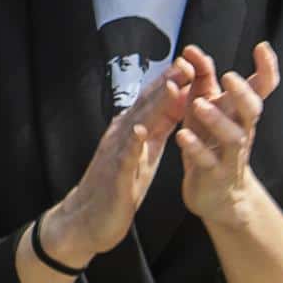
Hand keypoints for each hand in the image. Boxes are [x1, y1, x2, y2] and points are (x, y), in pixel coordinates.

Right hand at [37, 57, 192, 267]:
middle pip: (147, 106)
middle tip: (187, 63)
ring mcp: (116, 155)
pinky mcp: (114, 177)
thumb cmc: (118, 186)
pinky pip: (123, 158)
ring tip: (172, 87)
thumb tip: (176, 105)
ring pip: (137, 125)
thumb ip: (156, 129)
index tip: (194, 63)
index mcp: (133, 132)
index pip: (155, 103)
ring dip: (154, 106)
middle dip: (167, 84)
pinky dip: (132, 144)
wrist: (87, 219)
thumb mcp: (143, 154)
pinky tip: (141, 132)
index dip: (174, 82)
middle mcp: (122, 137)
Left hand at [176, 43, 279, 228]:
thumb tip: (192, 50)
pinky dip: (195, 148)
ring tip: (200, 104)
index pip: (261, 89)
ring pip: (233, 137)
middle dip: (243, 93)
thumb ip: (201, 80)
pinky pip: (207, 161)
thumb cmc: (210, 144)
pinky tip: (183, 135)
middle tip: (229, 76)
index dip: (267, 68)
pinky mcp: (214, 175)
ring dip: (216, 119)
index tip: (263, 46)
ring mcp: (230, 155)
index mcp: (240, 114)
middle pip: (252, 110)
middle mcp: (241, 132)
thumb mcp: (205, 109)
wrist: (217, 195)